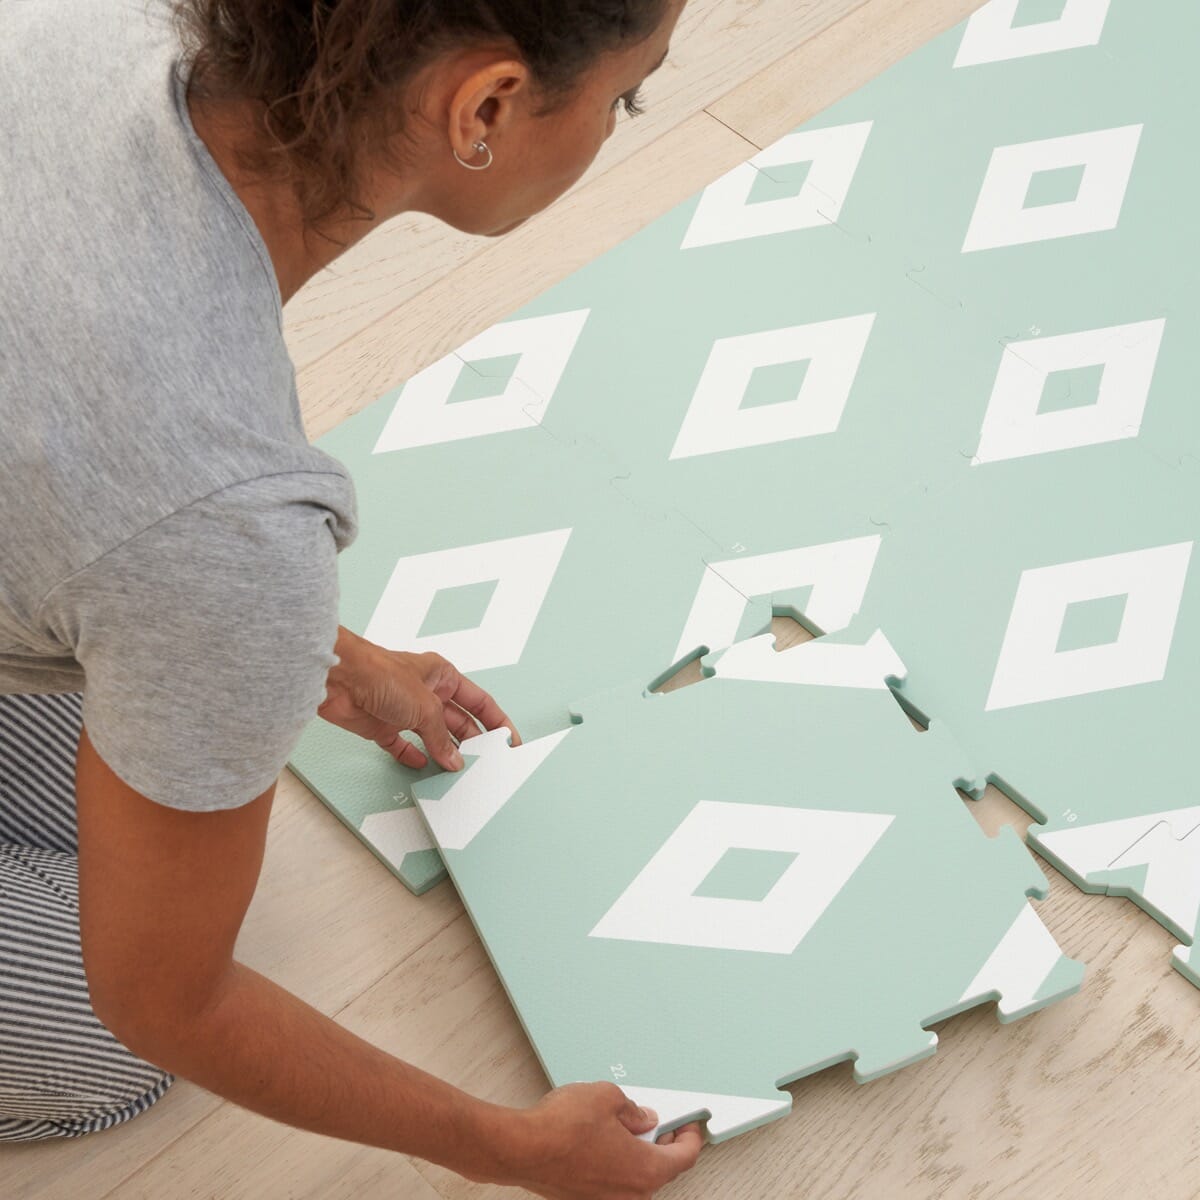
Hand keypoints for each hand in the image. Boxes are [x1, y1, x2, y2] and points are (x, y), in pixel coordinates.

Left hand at [318, 627, 518, 770]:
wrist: (338, 679)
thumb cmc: (379, 672)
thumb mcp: (425, 706)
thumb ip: (442, 736)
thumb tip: (454, 758)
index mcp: (443, 676)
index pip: (479, 701)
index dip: (496, 720)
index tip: (508, 739)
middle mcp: (426, 692)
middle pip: (457, 721)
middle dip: (471, 741)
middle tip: (485, 762)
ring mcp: (403, 710)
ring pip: (431, 736)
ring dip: (443, 751)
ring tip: (457, 770)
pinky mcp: (382, 725)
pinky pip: (401, 745)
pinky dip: (411, 756)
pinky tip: (422, 765)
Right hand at [497, 1082, 703, 1198]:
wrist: (522, 1148)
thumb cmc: (561, 1128)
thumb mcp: (608, 1097)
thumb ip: (632, 1109)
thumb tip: (641, 1117)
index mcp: (645, 1170)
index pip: (685, 1157)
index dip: (691, 1135)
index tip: (689, 1124)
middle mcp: (630, 1194)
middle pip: (660, 1170)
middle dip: (661, 1144)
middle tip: (656, 1123)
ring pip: (635, 1178)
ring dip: (635, 1154)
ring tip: (621, 1127)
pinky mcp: (585, 1199)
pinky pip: (612, 1182)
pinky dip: (614, 1163)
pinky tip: (600, 1141)